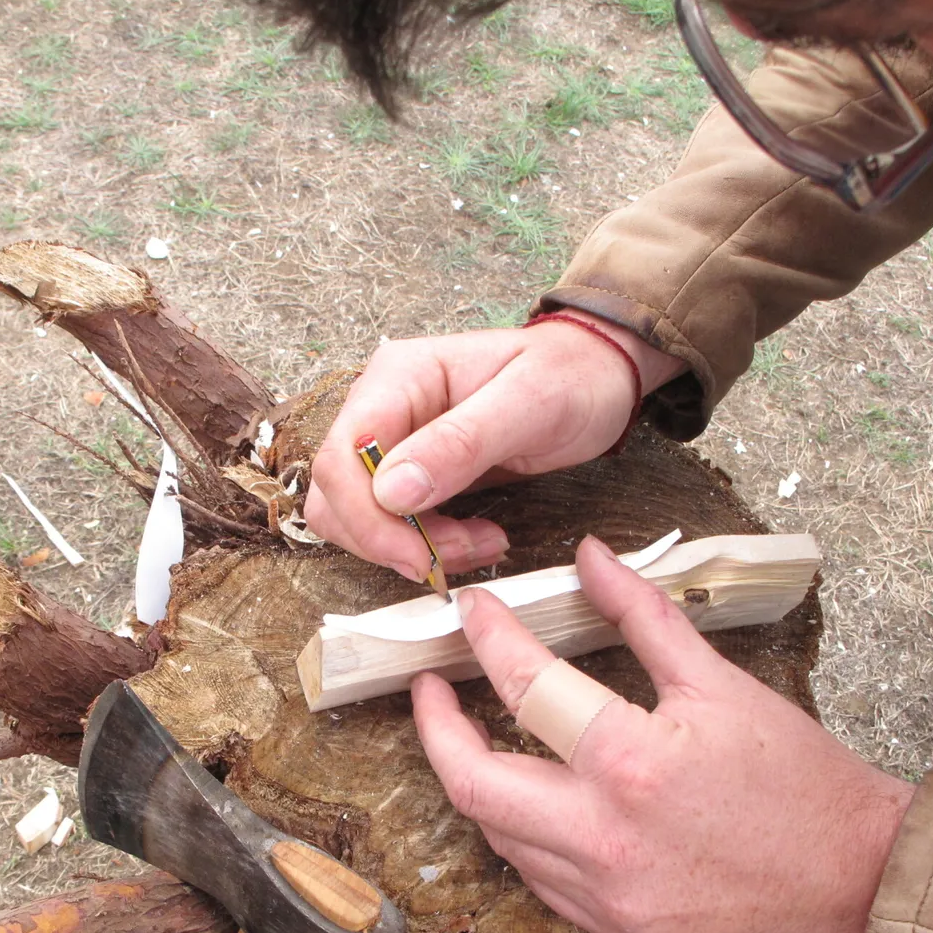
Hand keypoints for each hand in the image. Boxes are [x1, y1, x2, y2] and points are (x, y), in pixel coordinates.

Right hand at [306, 316, 684, 584]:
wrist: (596, 376)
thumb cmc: (570, 376)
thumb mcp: (528, 402)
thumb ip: (459, 443)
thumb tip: (390, 492)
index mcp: (398, 378)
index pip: (342, 458)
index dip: (368, 519)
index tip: (420, 557)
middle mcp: (382, 408)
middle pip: (336, 495)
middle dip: (389, 540)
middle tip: (458, 555)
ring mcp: (393, 443)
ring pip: (356, 518)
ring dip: (408, 548)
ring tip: (478, 544)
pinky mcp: (412, 476)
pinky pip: (391, 525)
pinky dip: (426, 546)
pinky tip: (476, 540)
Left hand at [410, 538, 915, 932]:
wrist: (852, 872)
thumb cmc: (796, 775)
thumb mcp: (720, 681)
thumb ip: (644, 614)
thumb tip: (591, 558)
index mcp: (631, 764)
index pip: (525, 687)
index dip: (488, 639)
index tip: (472, 614)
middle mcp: (604, 838)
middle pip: (473, 784)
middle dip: (436, 731)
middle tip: (433, 690)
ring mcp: (606, 896)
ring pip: (499, 837)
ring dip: (481, 782)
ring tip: (483, 738)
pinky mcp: (617, 931)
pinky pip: (539, 880)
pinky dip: (523, 833)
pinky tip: (537, 800)